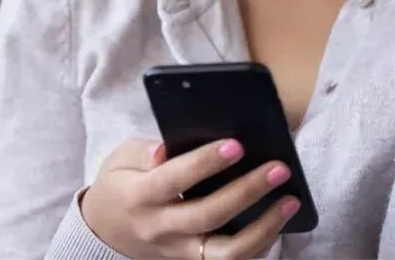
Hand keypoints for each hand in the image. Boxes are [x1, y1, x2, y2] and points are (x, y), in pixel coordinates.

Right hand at [81, 138, 298, 259]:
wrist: (104, 230)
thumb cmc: (121, 184)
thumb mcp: (120, 159)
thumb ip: (143, 152)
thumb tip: (166, 148)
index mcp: (140, 196)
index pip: (175, 179)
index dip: (205, 162)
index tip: (236, 145)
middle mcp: (161, 229)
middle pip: (208, 216)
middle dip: (247, 192)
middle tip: (279, 168)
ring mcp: (179, 252)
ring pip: (225, 253)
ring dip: (263, 228)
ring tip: (291, 201)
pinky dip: (260, 245)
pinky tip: (280, 221)